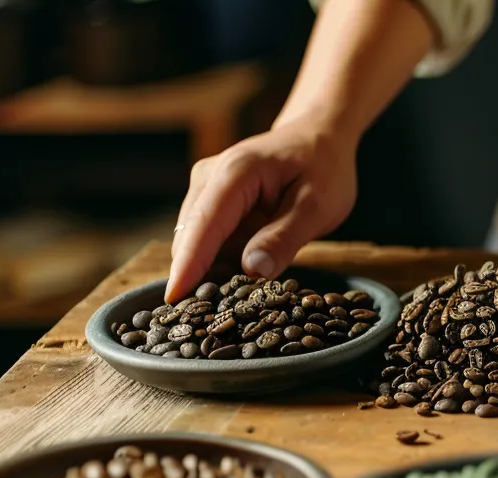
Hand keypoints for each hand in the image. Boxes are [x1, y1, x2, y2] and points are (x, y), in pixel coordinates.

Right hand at [165, 123, 358, 302]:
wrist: (318, 138)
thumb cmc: (324, 169)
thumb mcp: (318, 206)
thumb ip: (285, 237)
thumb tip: (252, 271)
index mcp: (235, 173)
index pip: (204, 226)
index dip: (188, 265)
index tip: (173, 300)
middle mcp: (209, 177)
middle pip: (191, 236)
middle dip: (196, 275)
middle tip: (210, 320)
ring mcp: (205, 187)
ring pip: (195, 240)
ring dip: (208, 269)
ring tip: (228, 303)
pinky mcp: (210, 201)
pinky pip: (207, 237)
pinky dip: (218, 259)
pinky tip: (237, 279)